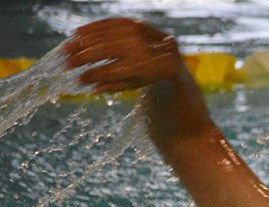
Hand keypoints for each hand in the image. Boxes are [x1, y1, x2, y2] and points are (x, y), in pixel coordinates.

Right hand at [63, 18, 183, 92]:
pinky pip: (107, 23)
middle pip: (103, 52)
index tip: (78, 80)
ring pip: (103, 36)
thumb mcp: (136, 84)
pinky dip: (91, 28)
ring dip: (81, 42)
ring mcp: (135, 33)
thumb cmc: (149, 74)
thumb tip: (91, 89)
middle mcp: (138, 48)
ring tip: (65, 49)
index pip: (110, 71)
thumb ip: (114, 86)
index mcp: (140, 66)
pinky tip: (76, 33)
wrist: (171, 54)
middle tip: (66, 64)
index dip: (93, 76)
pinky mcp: (132, 23)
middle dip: (82, 58)